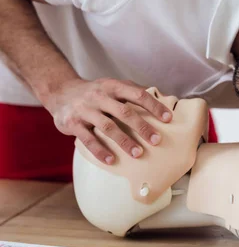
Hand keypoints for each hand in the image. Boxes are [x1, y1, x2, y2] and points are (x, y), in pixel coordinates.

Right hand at [44, 78, 172, 164]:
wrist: (60, 92)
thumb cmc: (97, 93)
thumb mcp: (113, 86)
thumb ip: (134, 92)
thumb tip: (164, 100)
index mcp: (113, 86)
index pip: (137, 94)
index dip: (154, 106)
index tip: (169, 119)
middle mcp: (99, 96)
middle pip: (124, 112)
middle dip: (142, 127)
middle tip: (157, 140)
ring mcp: (85, 110)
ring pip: (107, 127)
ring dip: (124, 141)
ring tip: (138, 153)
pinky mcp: (72, 123)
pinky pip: (87, 139)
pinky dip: (100, 150)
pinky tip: (112, 160)